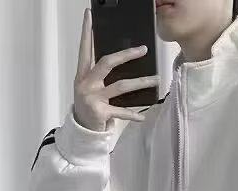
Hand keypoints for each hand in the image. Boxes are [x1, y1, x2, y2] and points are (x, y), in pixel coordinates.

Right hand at [73, 8, 159, 130]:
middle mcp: (86, 83)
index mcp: (83, 74)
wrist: (81, 129)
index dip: (87, 32)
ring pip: (120, 86)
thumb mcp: (90, 86)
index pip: (85, 48)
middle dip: (126, 55)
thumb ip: (99, 72)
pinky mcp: (100, 113)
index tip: (89, 15)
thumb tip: (119, 57)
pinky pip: (121, 112)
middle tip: (143, 49)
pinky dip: (132, 115)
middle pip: (107, 63)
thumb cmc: (89, 104)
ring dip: (140, 82)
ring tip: (156, 80)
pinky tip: (143, 116)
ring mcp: (93, 98)